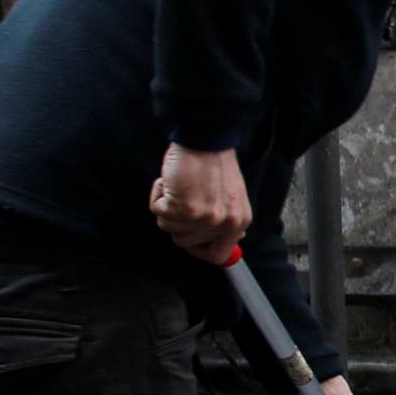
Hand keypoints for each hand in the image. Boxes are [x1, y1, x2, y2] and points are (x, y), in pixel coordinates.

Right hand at [150, 145, 251, 262]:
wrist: (205, 138)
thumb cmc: (213, 162)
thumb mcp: (230, 197)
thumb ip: (224, 220)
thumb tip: (223, 244)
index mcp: (239, 222)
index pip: (218, 256)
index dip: (197, 250)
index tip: (187, 237)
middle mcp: (224, 224)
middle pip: (184, 243)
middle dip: (176, 221)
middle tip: (184, 197)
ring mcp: (204, 218)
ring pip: (167, 227)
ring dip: (166, 206)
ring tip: (180, 185)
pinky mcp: (183, 208)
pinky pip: (156, 211)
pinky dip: (157, 194)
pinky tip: (170, 180)